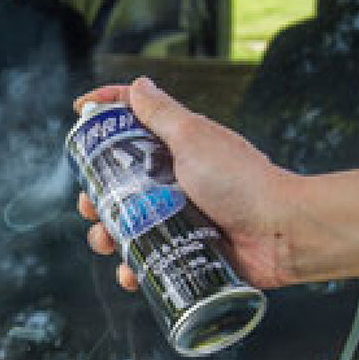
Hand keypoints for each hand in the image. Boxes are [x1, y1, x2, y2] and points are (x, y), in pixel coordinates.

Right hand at [74, 77, 300, 290]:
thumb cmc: (242, 181)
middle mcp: (173, 180)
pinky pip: (148, 259)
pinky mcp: (184, 249)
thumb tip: (138, 86)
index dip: (103, 113)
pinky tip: (129, 273)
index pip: (132, 121)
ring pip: (126, 224)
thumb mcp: (194, 139)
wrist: (281, 233)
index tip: (78, 113)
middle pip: (118, 181)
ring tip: (106, 241)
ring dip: (106, 234)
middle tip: (90, 203)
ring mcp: (178, 217)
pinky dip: (132, 268)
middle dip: (95, 193)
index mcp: (174, 148)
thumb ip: (163, 114)